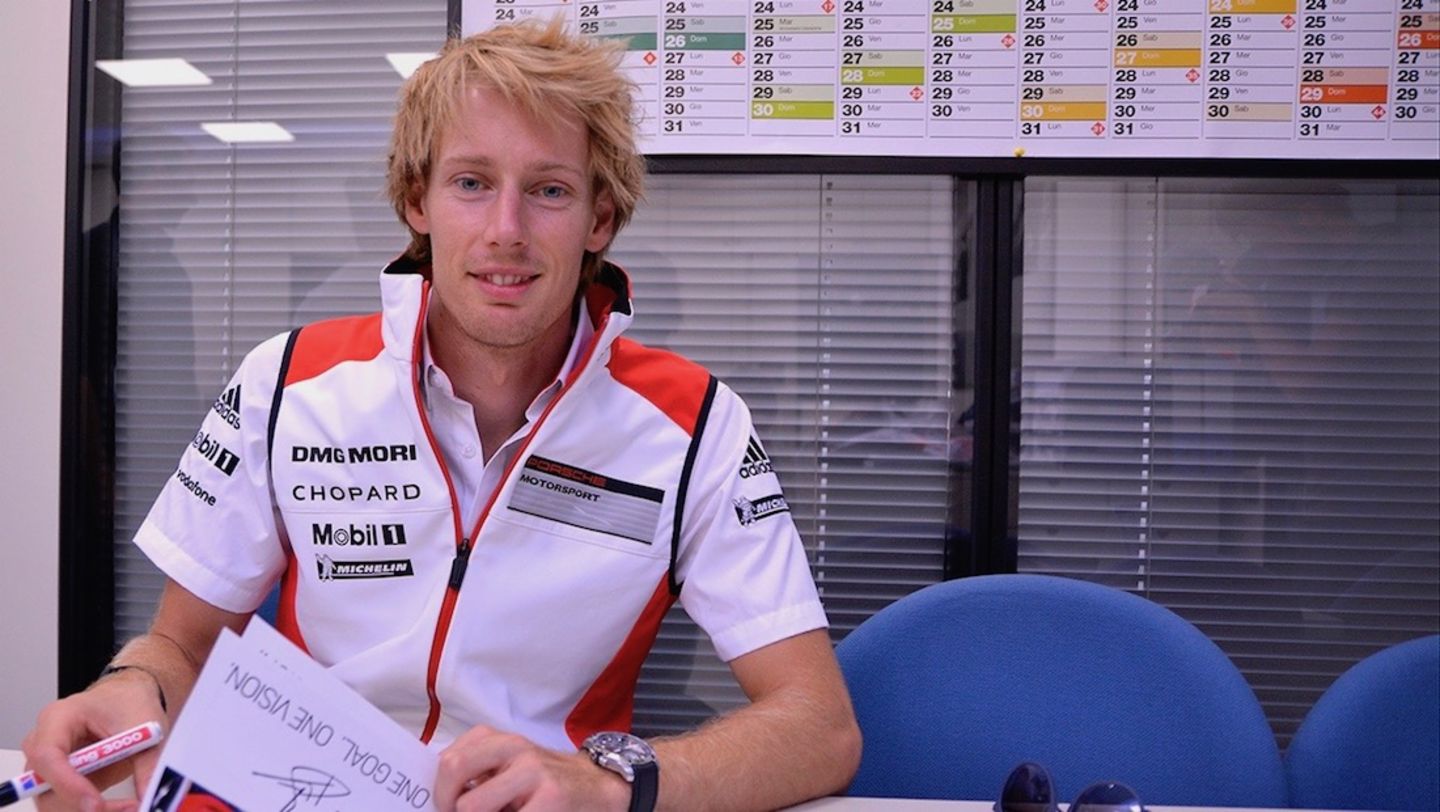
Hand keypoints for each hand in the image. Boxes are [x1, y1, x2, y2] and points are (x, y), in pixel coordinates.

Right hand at [23, 671, 166, 811]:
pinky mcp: (61, 782)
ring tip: (131, 807)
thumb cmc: (127, 704)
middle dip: (78, 806)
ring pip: (53, 803)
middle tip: (124, 808)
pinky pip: (67, 806)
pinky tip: (123, 807)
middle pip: (43, 787)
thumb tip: (150, 797)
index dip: (67, 784)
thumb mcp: (144, 726)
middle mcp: (43, 743)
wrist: (128, 701)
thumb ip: (147, 763)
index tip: (96, 804)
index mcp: (58, 718)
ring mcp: (48, 766)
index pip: (47, 756)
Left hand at [434, 726, 628, 811]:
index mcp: (498, 740)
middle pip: (453, 769)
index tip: (446, 807)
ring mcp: (532, 773)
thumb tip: (438, 798)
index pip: (448, 760)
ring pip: (472, 806)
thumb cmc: (543, 782)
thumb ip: (476, 773)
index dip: (440, 792)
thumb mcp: (509, 767)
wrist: (596, 786)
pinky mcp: (548, 800)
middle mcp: (514, 748)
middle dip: (449, 804)